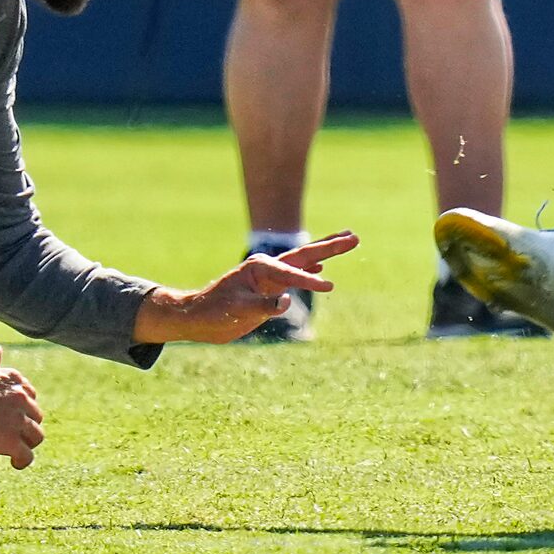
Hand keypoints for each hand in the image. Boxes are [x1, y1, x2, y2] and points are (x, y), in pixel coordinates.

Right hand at [0, 344, 42, 467]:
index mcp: (14, 379)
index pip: (30, 397)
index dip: (21, 409)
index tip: (9, 418)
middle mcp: (21, 398)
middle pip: (36, 417)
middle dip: (25, 426)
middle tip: (10, 435)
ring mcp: (17, 419)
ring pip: (36, 436)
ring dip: (27, 443)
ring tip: (14, 450)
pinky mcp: (10, 440)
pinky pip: (27, 455)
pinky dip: (22, 461)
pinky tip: (14, 462)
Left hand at [133, 231, 360, 342]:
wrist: (198, 318)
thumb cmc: (214, 312)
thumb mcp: (238, 311)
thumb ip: (263, 306)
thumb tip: (287, 301)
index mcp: (259, 267)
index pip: (292, 274)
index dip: (311, 281)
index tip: (330, 287)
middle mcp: (267, 267)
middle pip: (305, 254)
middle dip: (331, 246)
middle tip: (355, 235)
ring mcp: (269, 277)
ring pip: (303, 262)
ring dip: (326, 253)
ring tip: (347, 240)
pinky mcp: (270, 288)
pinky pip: (296, 276)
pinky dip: (310, 270)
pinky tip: (320, 268)